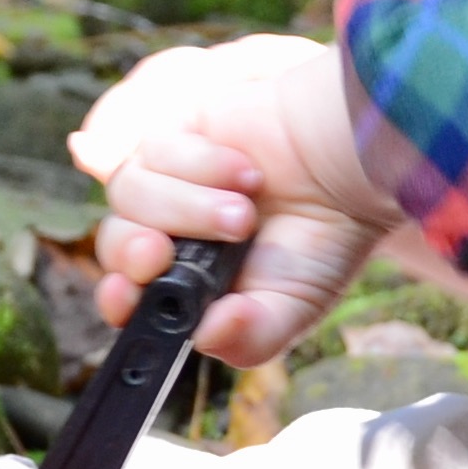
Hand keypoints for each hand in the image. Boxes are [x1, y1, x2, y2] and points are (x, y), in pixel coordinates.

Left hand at [67, 36, 395, 368]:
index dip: (117, 298)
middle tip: (162, 251)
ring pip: (129, 194)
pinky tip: (246, 171)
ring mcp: (168, 177)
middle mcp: (170, 229)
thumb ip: (251, 337)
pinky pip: (154, 148)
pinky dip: (202, 163)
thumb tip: (205, 338)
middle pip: (114, 242)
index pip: (126, 295)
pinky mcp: (177, 130)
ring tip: (244, 213)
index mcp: (187, 279)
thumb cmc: (324, 237)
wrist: (353, 165)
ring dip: (187, 208)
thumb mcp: (295, 307)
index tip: (125, 295)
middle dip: (135, 252)